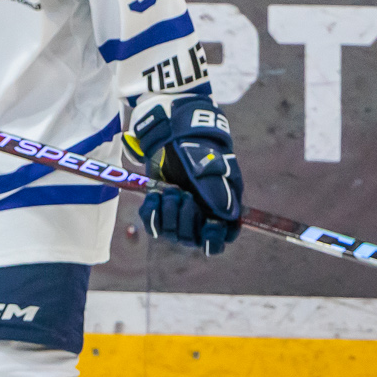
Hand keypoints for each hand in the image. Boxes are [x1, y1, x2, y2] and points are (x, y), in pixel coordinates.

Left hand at [129, 92, 241, 254]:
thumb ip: (218, 191)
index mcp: (220, 211)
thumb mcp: (213, 168)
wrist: (178, 135)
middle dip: (186, 218)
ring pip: (170, 232)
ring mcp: (178, 214)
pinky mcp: (160, 207)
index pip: (218, 242)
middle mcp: (199, 217)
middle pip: (191, 239)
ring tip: (172, 190)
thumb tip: (225, 216)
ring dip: (169, 212)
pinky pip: (152, 222)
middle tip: (185, 194)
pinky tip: (154, 196)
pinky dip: (151, 212)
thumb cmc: (202, 150)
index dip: (212, 240)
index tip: (209, 226)